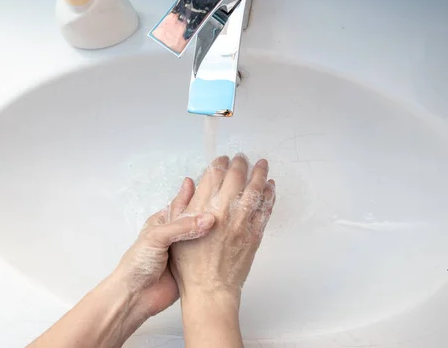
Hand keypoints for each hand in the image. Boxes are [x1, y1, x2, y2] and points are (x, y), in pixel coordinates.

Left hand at [28, 180, 215, 347]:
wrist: (135, 297)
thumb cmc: (137, 264)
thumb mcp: (156, 238)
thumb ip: (181, 227)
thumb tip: (209, 218)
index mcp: (164, 221)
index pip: (183, 202)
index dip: (197, 192)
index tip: (214, 180)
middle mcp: (176, 234)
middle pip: (197, 218)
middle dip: (211, 208)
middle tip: (229, 195)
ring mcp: (185, 250)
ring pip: (205, 235)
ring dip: (217, 228)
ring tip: (235, 214)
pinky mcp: (193, 266)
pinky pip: (207, 253)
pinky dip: (218, 247)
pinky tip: (230, 239)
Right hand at [170, 154, 275, 303]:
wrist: (210, 289)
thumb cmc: (190, 266)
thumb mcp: (176, 232)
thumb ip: (182, 205)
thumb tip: (190, 183)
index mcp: (201, 209)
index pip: (213, 175)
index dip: (219, 163)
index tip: (222, 159)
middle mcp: (223, 212)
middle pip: (235, 176)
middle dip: (240, 163)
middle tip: (242, 158)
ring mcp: (241, 222)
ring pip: (255, 189)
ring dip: (259, 173)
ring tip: (262, 163)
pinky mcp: (254, 233)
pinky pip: (265, 208)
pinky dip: (269, 194)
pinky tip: (270, 186)